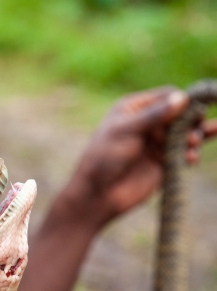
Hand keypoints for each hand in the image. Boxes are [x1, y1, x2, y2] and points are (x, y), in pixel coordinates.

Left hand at [65, 87, 216, 226]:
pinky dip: (191, 153)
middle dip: (190, 121)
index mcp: (134, 108)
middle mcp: (148, 122)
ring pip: (186, 133)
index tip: (190, 112)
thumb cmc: (103, 158)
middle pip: (181, 113)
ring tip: (191, 145)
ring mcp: (156, 142)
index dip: (182, 101)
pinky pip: (184, 153)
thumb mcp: (126, 131)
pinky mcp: (163, 162)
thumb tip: (182, 97)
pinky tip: (191, 158)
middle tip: (191, 133)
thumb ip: (154, 115)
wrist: (97, 194)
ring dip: (194, 137)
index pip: (167, 96)